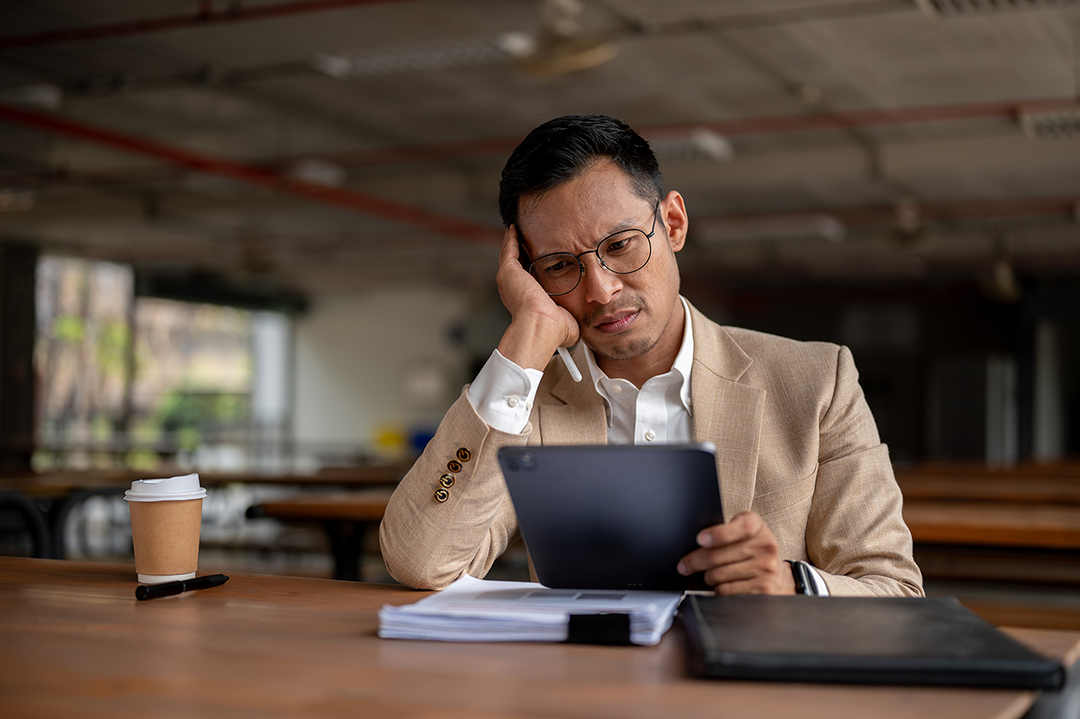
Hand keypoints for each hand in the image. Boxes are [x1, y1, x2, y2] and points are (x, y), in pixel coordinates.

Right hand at [495, 225, 578, 370]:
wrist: (542, 327)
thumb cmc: (554, 329)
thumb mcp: (565, 320)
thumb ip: (570, 315)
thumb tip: (581, 321)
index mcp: (524, 301)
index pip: (527, 280)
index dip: (532, 268)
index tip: (540, 259)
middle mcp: (513, 290)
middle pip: (517, 266)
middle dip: (522, 252)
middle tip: (527, 239)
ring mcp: (509, 280)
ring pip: (510, 255)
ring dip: (515, 242)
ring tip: (519, 231)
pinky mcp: (508, 271)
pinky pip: (509, 249)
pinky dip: (511, 238)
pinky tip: (515, 229)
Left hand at [677, 511, 795, 594]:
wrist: (778, 576)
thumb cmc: (751, 551)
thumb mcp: (742, 533)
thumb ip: (723, 532)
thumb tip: (694, 545)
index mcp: (757, 526)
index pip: (740, 527)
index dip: (718, 534)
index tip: (700, 540)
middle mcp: (765, 546)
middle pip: (718, 555)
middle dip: (694, 562)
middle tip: (684, 566)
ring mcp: (766, 568)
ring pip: (718, 575)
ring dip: (707, 577)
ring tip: (710, 574)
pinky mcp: (762, 589)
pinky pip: (726, 591)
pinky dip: (717, 590)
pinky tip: (723, 584)